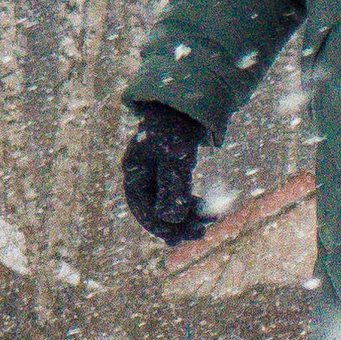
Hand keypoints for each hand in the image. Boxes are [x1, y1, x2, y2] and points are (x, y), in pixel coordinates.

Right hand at [122, 101, 207, 241]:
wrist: (188, 101)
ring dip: (185, 217)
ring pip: (166, 204)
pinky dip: (189, 205)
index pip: (141, 207)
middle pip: (153, 209)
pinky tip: (204, 213)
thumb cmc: (178, 125)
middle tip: (200, 235)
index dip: (159, 225)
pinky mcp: (168, 171)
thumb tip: (170, 219)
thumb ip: (172, 185)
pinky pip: (175, 195)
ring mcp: (154, 172)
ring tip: (206, 227)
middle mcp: (141, 173)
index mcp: (134, 168)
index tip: (178, 238)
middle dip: (175, 225)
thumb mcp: (177, 154)